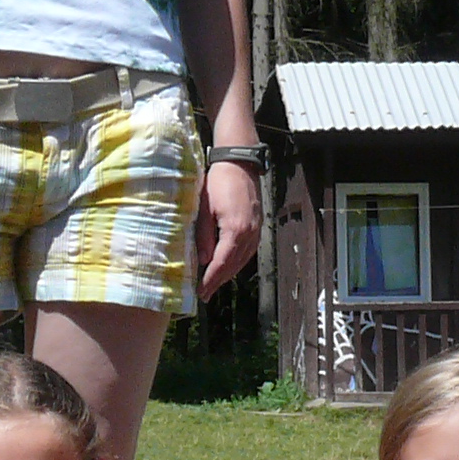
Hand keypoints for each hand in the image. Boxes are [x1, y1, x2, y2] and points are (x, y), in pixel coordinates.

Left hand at [191, 154, 260, 300]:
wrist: (239, 165)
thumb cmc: (219, 183)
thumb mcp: (204, 209)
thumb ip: (204, 236)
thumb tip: (204, 260)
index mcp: (235, 231)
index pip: (222, 264)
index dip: (211, 280)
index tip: (201, 293)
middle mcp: (249, 235)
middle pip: (233, 266)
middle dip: (218, 281)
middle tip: (204, 295)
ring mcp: (256, 232)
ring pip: (241, 261)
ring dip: (227, 274)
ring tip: (213, 284)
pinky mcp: (257, 228)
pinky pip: (247, 252)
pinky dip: (236, 263)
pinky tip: (227, 266)